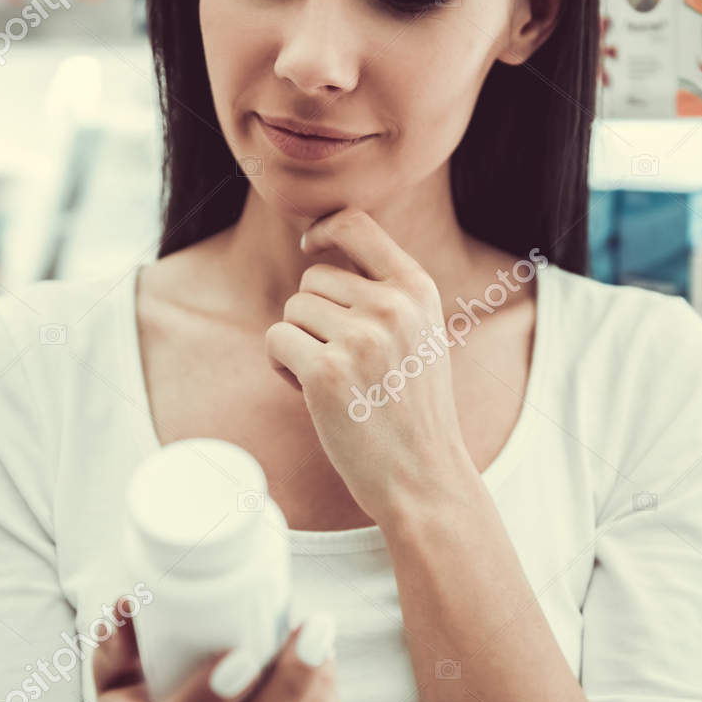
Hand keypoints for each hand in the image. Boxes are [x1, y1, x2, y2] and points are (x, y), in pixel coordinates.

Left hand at [264, 208, 473, 523]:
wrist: (424, 477)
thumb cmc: (413, 409)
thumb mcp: (421, 335)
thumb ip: (387, 293)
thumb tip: (321, 253)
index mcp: (418, 290)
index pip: (357, 224)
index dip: (324, 229)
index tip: (310, 246)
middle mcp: (392, 307)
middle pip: (313, 278)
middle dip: (312, 316)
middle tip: (341, 360)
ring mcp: (360, 339)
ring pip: (292, 310)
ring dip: (297, 342)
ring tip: (332, 380)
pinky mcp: (326, 373)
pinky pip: (276, 341)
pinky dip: (281, 365)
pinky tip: (309, 393)